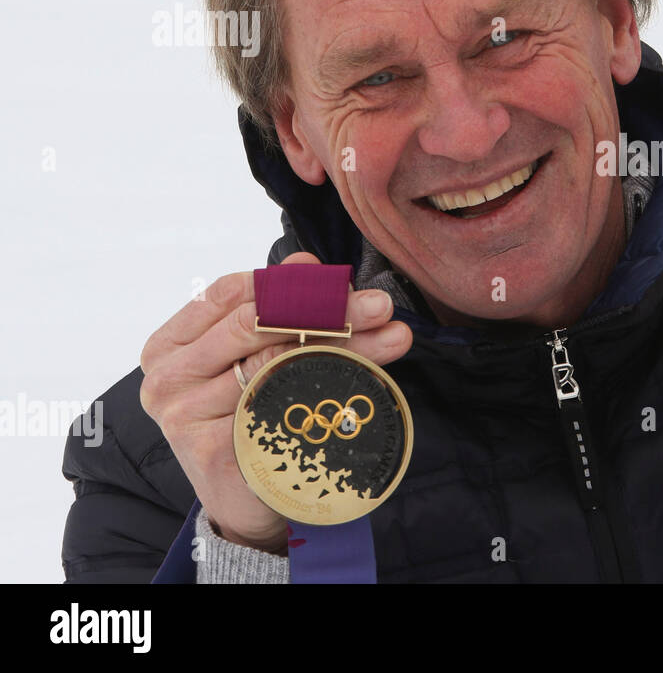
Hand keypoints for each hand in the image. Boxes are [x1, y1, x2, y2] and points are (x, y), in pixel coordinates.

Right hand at [139, 252, 412, 551]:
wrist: (242, 502)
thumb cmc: (249, 416)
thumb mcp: (257, 356)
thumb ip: (276, 309)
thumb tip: (305, 263)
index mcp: (170, 344)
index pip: (231, 294)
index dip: (291, 283)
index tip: (345, 282)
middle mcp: (167, 378)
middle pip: (257, 326)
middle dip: (327, 311)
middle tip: (380, 306)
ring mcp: (184, 417)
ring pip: (276, 364)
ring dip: (345, 348)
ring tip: (393, 339)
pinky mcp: (213, 452)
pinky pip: (283, 409)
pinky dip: (329, 392)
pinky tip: (366, 384)